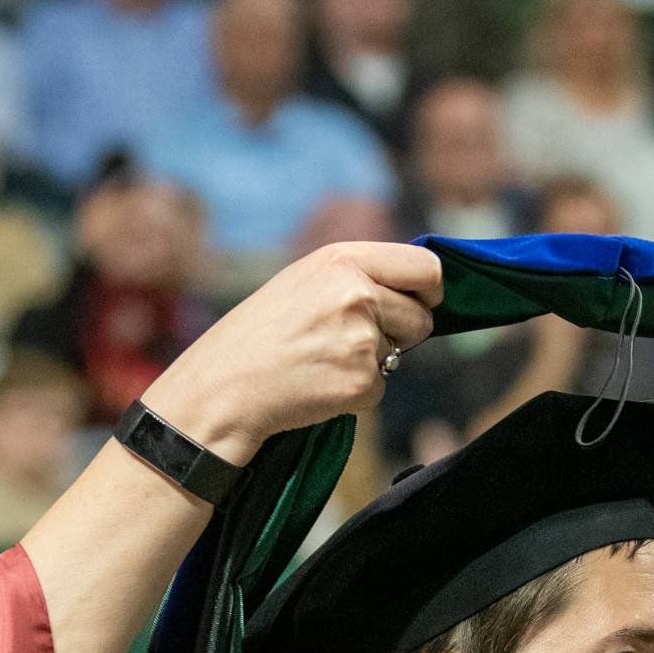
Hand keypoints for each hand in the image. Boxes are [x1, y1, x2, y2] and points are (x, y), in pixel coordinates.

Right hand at [142, 241, 442, 466]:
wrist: (224, 386)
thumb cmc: (261, 334)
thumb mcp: (305, 281)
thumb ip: (358, 277)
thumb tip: (415, 293)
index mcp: (343, 259)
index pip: (425, 267)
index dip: (429, 290)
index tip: (419, 303)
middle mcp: (357, 294)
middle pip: (421, 317)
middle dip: (401, 333)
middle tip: (352, 341)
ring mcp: (362, 339)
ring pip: (400, 355)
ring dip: (372, 363)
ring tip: (322, 360)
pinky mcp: (361, 382)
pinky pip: (380, 388)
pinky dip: (355, 393)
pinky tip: (318, 385)